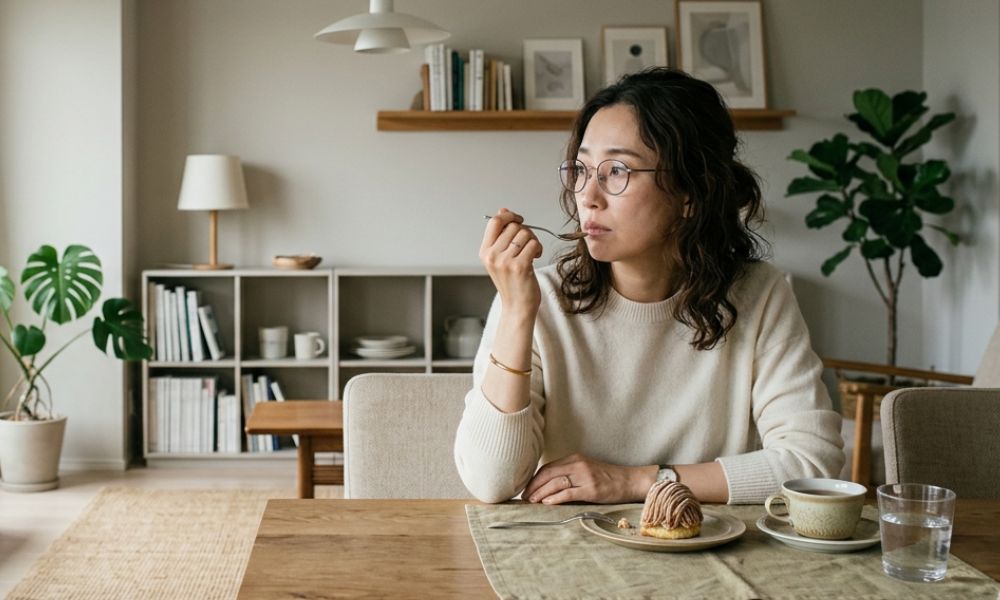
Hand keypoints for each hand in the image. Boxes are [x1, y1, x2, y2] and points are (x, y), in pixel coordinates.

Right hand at [480, 209, 542, 316]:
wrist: (517, 307)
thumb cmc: (512, 283)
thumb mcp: (500, 258)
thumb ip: (501, 235)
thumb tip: (503, 210)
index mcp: (484, 252)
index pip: (494, 221)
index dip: (509, 216)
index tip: (519, 220)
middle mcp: (492, 256)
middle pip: (513, 226)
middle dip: (526, 231)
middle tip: (528, 244)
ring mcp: (505, 262)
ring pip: (525, 234)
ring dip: (533, 241)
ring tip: (532, 253)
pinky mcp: (520, 267)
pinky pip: (534, 244)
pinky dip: (538, 249)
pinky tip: (535, 257)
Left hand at [522, 453, 650, 504]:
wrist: (629, 481)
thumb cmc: (607, 478)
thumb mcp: (586, 470)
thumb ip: (569, 474)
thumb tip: (548, 486)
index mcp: (574, 458)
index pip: (548, 467)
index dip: (534, 478)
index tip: (526, 489)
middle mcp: (578, 464)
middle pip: (548, 474)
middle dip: (533, 486)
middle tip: (524, 497)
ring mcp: (585, 476)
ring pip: (556, 482)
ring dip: (541, 492)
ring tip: (532, 501)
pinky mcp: (591, 489)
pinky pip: (569, 492)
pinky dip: (556, 497)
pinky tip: (547, 502)